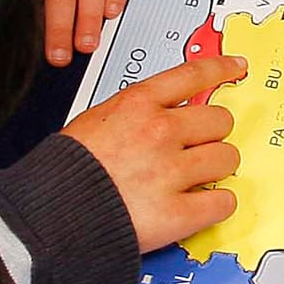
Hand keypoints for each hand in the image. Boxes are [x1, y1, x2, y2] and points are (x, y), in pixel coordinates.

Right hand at [61, 53, 247, 250]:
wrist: (47, 215)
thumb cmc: (64, 172)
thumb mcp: (95, 121)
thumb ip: (134, 114)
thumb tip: (164, 112)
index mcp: (136, 104)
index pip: (193, 75)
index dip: (221, 69)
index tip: (236, 68)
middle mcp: (159, 132)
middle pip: (220, 120)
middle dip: (212, 134)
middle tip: (198, 148)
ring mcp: (171, 172)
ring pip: (227, 159)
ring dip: (217, 168)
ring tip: (196, 178)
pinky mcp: (177, 213)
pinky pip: (223, 202)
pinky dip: (217, 205)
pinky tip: (201, 205)